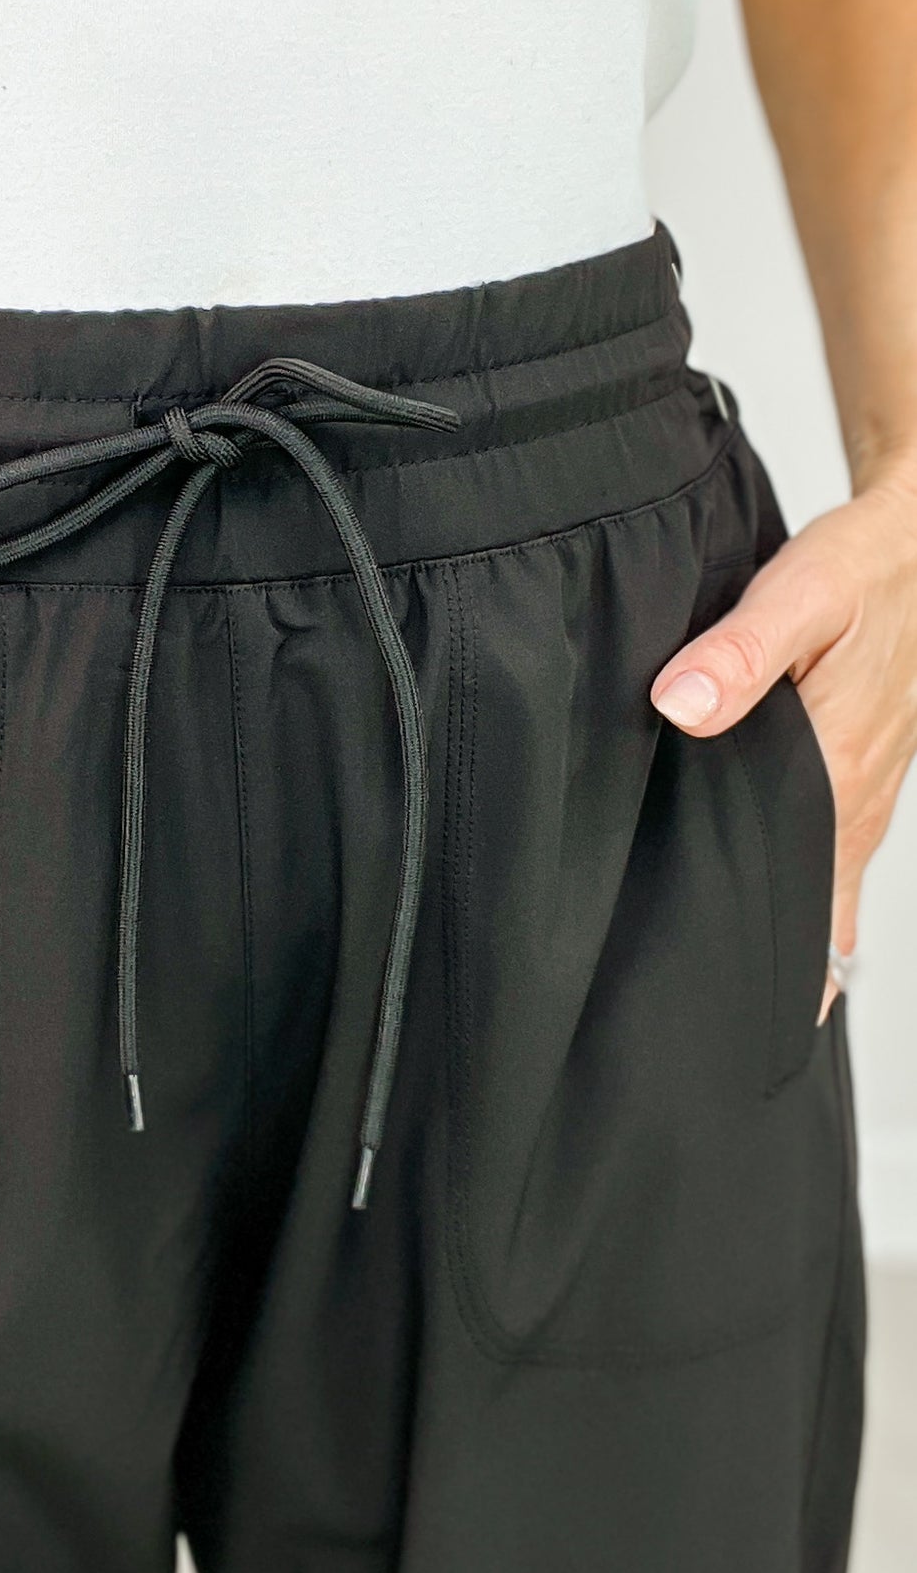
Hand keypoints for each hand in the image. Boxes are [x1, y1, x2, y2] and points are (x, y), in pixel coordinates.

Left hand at [651, 460, 916, 1023]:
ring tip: (727, 1001)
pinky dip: (805, 901)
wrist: (913, 545)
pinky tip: (773, 929)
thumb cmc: (862, 568)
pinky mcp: (854, 781)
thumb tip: (679, 706)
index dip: (766, 955)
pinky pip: (830, 862)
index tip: (721, 1011)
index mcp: (840, 774)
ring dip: (786, 939)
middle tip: (703, 1027)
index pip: (801, 894)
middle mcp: (856, 803)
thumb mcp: (800, 594)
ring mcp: (861, 798)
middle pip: (809, 911)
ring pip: (822, 893)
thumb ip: (737, 650)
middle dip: (766, 968)